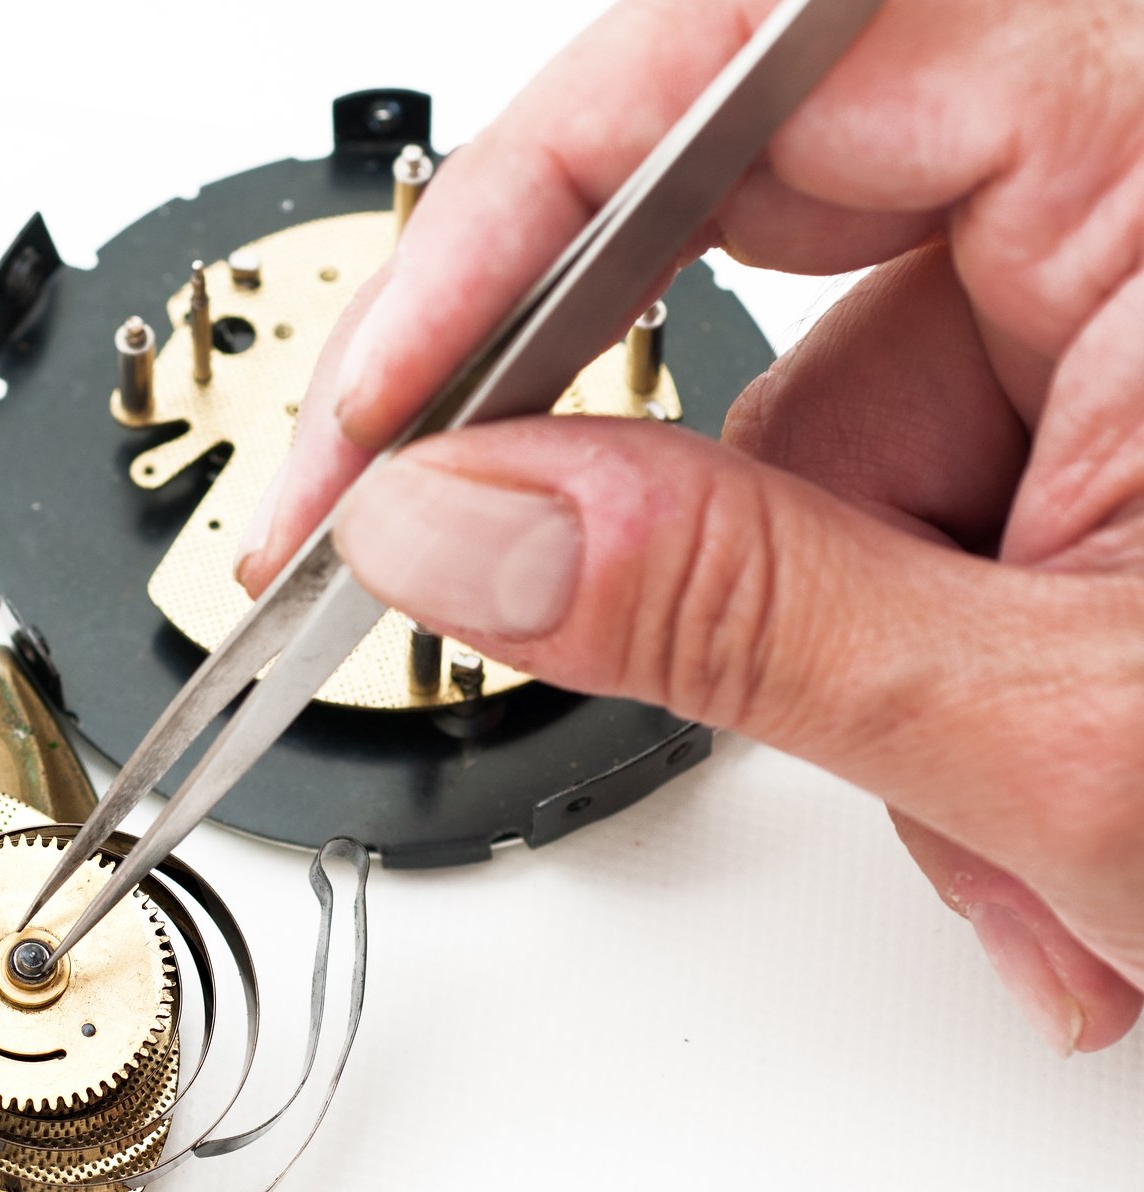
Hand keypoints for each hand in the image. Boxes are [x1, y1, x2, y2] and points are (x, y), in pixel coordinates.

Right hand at [238, 0, 1143, 1052]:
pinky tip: (1060, 830)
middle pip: (775, 285)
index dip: (507, 239)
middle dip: (714, 526)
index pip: (738, 89)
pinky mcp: (1141, 408)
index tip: (373, 407)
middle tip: (576, 625)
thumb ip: (725, 607)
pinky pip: (940, 502)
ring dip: (867, 666)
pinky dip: (947, 673)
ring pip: (853, 448)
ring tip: (1017, 853)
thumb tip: (449, 521)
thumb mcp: (1074, 718)